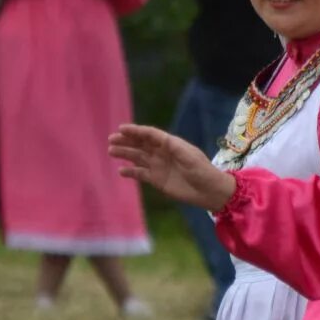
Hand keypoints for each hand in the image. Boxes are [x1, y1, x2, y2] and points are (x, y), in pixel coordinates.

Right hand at [108, 124, 236, 209]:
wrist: (209, 191)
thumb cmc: (201, 170)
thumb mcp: (188, 155)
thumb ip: (172, 146)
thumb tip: (155, 137)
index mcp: (169, 144)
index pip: (149, 134)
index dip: (135, 131)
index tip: (121, 129)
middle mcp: (161, 153)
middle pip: (140, 144)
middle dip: (126, 141)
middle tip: (111, 139)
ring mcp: (158, 166)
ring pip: (137, 157)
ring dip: (125, 154)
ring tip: (111, 151)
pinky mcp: (157, 180)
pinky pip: (140, 174)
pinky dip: (131, 172)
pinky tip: (121, 171)